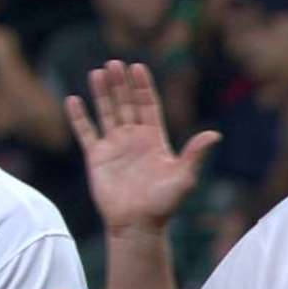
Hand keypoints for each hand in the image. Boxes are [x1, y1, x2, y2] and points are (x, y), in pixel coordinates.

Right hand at [66, 61, 221, 235]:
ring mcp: (114, 146)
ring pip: (106, 113)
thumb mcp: (184, 177)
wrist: (137, 225)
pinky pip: (86, 133)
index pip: (148, 105)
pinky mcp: (96, 158)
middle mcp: (133, 138)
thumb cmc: (163, 204)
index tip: (138, 67)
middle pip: (126, 104)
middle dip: (121, 84)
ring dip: (102, 93)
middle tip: (114, 63)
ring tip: (97, 72)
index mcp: (154, 138)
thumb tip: (214, 134)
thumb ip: (195, 155)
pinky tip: (73, 99)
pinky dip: (79, 117)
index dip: (143, 87)